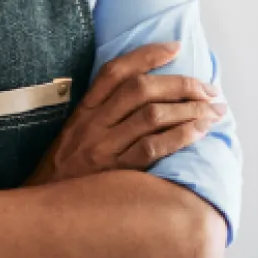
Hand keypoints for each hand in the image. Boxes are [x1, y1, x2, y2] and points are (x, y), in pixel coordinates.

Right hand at [28, 42, 225, 185]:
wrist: (42, 210)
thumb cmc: (66, 173)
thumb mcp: (74, 136)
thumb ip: (101, 116)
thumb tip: (143, 98)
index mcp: (83, 111)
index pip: (114, 72)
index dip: (146, 55)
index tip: (175, 47)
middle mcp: (92, 124)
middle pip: (140, 89)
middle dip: (181, 84)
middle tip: (209, 89)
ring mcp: (103, 148)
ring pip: (151, 116)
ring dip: (190, 109)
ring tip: (214, 110)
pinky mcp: (115, 173)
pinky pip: (152, 148)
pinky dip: (181, 136)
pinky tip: (201, 132)